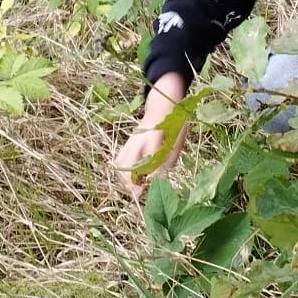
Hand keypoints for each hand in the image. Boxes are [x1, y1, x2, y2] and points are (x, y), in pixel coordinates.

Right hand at [114, 73, 188, 194]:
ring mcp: (131, 140)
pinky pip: (120, 159)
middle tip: (137, 193)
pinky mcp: (128, 142)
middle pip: (126, 164)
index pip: (146, 161)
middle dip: (129, 181)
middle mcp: (138, 138)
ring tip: (135, 188)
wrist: (162, 105)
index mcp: (153, 136)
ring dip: (125, 178)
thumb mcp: (177, 142)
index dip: (145, 177)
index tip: (147, 189)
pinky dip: (124, 171)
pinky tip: (133, 179)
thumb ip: (167, 162)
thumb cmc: (174, 125)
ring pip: (120, 163)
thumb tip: (158, 180)